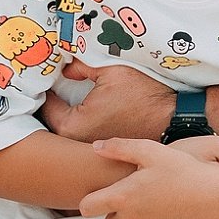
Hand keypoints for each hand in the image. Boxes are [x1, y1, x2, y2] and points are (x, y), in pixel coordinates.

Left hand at [40, 59, 174, 143]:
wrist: (173, 118)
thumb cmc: (143, 95)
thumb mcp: (110, 71)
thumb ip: (80, 67)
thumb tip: (65, 68)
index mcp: (72, 126)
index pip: (46, 106)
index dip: (45, 87)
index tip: (48, 75)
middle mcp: (77, 144)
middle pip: (52, 122)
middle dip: (53, 104)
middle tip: (55, 85)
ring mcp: (90, 151)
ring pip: (67, 131)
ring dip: (66, 116)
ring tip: (70, 98)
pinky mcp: (103, 151)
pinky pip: (83, 137)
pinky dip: (82, 126)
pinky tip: (90, 112)